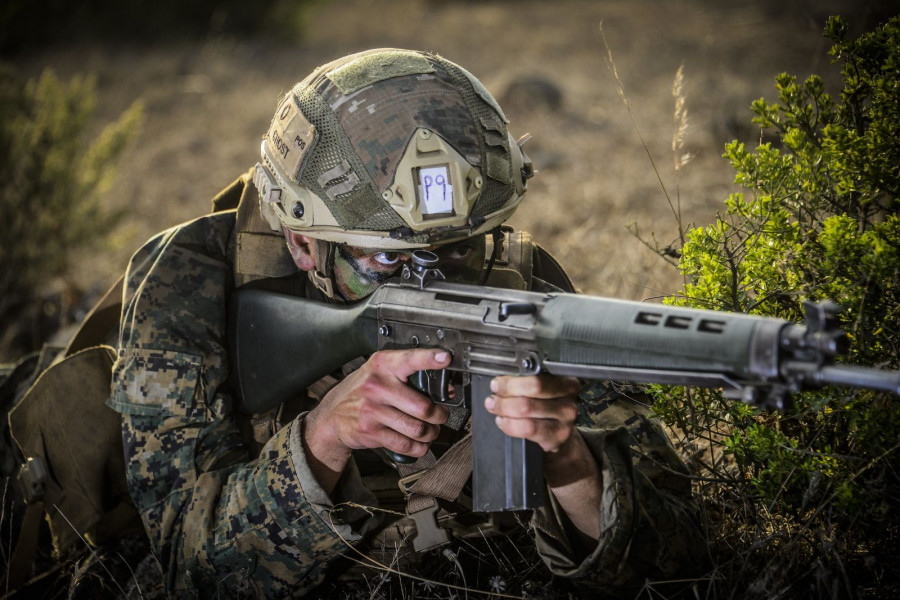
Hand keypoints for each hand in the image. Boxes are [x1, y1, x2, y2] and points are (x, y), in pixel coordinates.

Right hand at [303, 348, 450, 486]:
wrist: (332, 416)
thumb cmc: (362, 391)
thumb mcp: (380, 373)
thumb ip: (409, 376)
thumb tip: (447, 390)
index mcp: (383, 365)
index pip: (410, 359)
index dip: (429, 358)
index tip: (445, 357)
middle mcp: (378, 386)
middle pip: (423, 407)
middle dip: (439, 415)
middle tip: (440, 415)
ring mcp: (373, 411)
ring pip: (417, 429)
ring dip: (431, 433)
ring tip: (431, 430)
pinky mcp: (371, 432)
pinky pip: (406, 444)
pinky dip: (419, 448)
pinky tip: (420, 443)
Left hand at [485, 374, 580, 453]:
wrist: (558, 433)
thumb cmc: (546, 407)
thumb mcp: (542, 390)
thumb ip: (526, 381)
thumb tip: (501, 381)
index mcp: (566, 381)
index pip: (536, 377)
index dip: (512, 381)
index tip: (498, 384)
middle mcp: (568, 399)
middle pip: (532, 390)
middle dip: (506, 393)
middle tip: (493, 397)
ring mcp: (565, 419)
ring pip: (526, 409)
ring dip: (504, 408)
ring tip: (495, 408)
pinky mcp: (557, 436)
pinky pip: (527, 428)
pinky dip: (509, 424)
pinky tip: (503, 421)